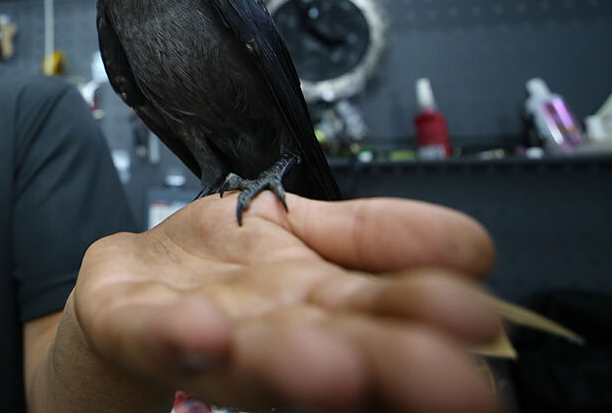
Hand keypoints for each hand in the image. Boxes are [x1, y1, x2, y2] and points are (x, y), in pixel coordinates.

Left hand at [71, 193, 500, 412]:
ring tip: (327, 367)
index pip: (390, 311)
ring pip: (253, 356)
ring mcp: (204, 336)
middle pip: (337, 350)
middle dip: (386, 364)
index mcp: (325, 307)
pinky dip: (176, 336)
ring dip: (291, 363)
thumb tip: (472, 248)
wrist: (134, 273)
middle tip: (444, 381)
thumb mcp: (308, 229)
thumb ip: (379, 233)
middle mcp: (274, 334)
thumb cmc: (227, 267)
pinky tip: (201, 331)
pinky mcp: (135, 327)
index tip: (477, 321)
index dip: (431, 314)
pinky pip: (155, 335)